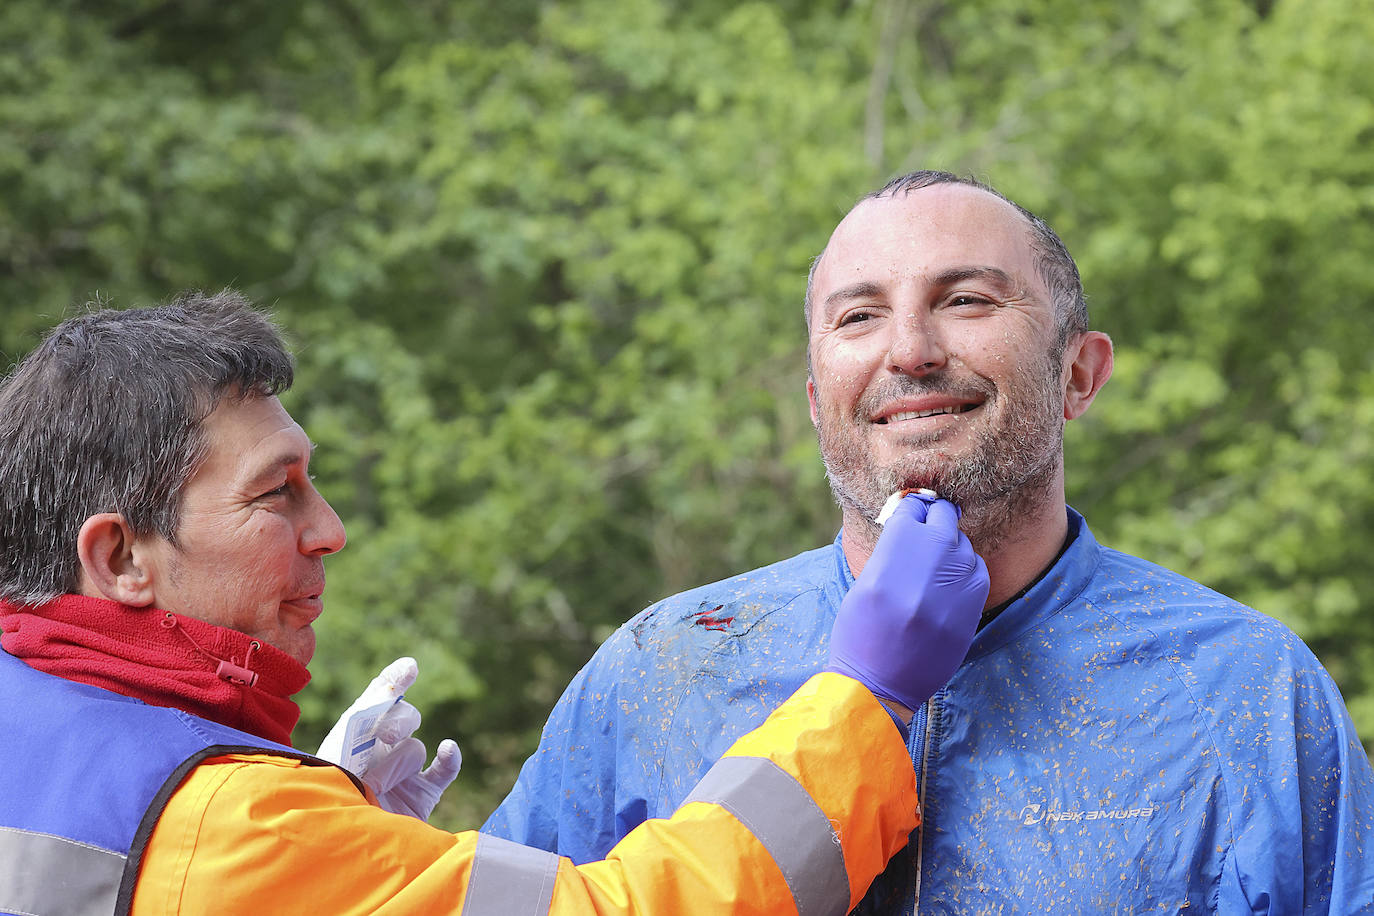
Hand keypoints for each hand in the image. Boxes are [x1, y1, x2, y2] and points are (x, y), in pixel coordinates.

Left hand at [316, 657, 461, 820]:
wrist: (336, 849)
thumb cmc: (328, 796)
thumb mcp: (337, 748)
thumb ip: (364, 713)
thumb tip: (395, 683)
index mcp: (352, 737)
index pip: (376, 699)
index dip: (394, 680)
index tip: (410, 668)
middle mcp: (379, 752)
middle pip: (403, 716)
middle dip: (397, 721)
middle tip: (388, 736)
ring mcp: (403, 774)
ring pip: (414, 748)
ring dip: (397, 764)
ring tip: (375, 788)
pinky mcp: (421, 795)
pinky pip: (444, 768)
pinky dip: (449, 758)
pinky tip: (448, 750)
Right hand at [826, 494, 989, 711]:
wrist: (879, 683)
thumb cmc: (860, 632)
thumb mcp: (865, 581)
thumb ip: (892, 550)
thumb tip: (912, 521)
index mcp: (895, 549)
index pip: (913, 506)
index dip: (909, 510)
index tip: (909, 515)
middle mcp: (931, 557)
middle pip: (944, 515)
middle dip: (933, 519)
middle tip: (924, 531)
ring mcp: (957, 579)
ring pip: (963, 542)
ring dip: (949, 546)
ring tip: (932, 568)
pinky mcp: (975, 602)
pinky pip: (977, 568)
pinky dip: (964, 570)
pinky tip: (947, 585)